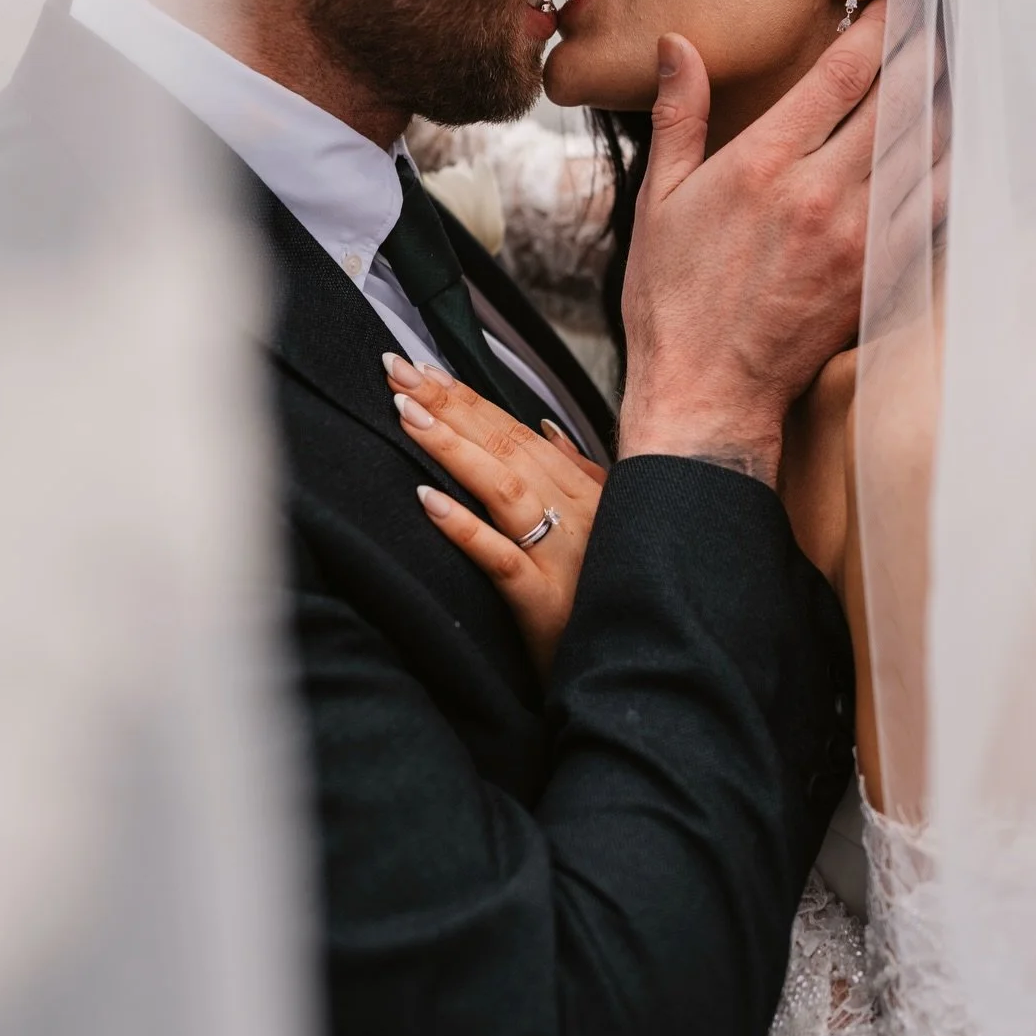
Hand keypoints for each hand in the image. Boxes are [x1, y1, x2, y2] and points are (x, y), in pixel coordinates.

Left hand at [383, 354, 605, 679]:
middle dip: (449, 404)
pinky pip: (500, 559)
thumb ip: (580, 474)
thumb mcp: (608, 525)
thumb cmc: (609, 598)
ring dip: (452, 447)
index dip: (467, 398)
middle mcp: (577, 515)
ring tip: (406, 414)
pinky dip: (464, 526)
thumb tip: (547, 427)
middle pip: (504, 447)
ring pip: (503, 489)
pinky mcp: (546, 603)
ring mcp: (562, 557)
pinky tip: (427, 500)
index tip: (423, 369)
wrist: (637, 667)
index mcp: (584, 493)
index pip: (516, 432)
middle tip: (398, 370)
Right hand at [618, 2, 948, 481]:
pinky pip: (936, 207)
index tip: (892, 0)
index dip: (876, 27)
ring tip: (949, 73)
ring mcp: (860, 236)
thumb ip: (679, 115)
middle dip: (922, 53)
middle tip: (934, 22)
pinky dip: (951, 169)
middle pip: (898, 101)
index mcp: (762, 165)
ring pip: (929, 150)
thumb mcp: (658, 199)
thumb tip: (679, 45)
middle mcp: (820, 194)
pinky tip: (950, 147)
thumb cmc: (673, 298)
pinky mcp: (881, 274)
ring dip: (944, 105)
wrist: (706, 389)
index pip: (840, 75)